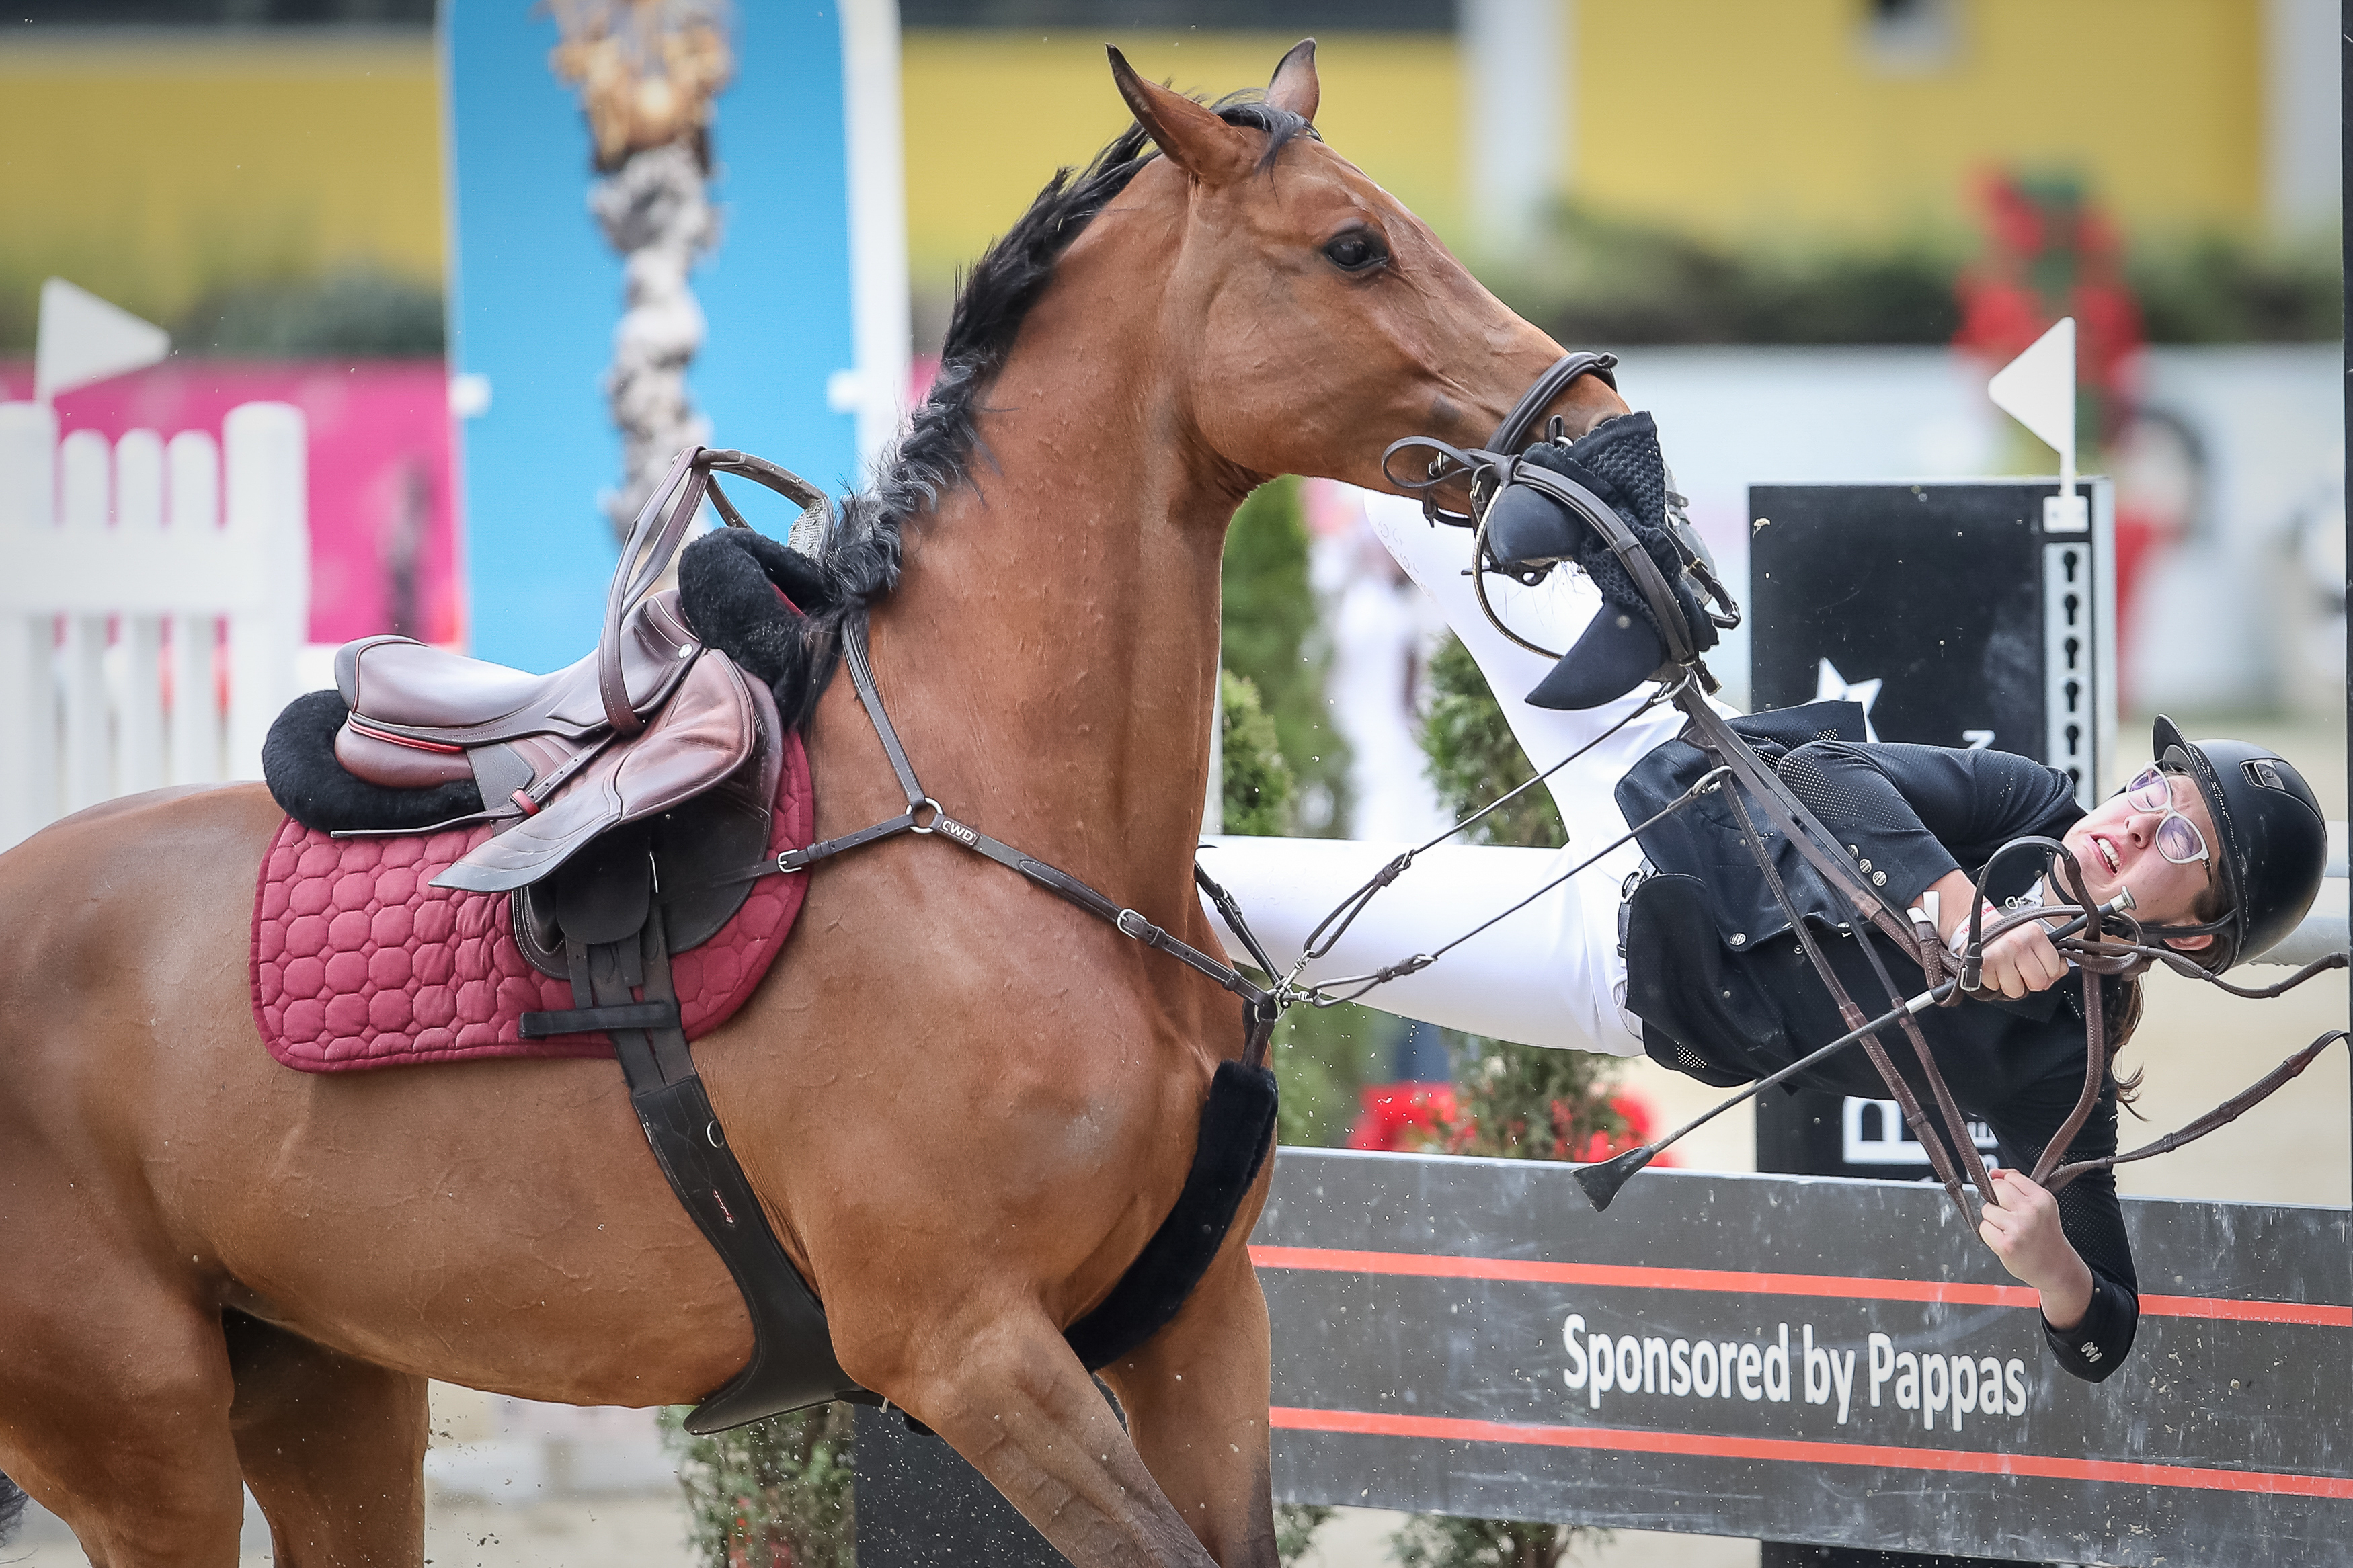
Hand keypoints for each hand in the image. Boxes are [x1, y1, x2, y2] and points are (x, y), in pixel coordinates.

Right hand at [1974, 916, 2069, 998]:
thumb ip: (2052, 958)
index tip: (2038, 965)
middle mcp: (2017, 943)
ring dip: (2011, 984)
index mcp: (2034, 934)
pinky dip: (1995, 982)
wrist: (1977, 927)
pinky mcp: (1984, 965)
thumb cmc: (2008, 935)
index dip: (2048, 972)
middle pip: (2038, 983)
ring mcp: (2000, 954)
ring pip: (2017, 990)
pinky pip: (1996, 988)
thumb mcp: (2034, 940)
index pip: (2054, 969)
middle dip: (2030, 982)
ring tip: (2006, 969)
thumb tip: (2062, 971)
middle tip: (2022, 971)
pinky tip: (1994, 969)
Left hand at [1979, 1168, 2092, 1329]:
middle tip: (2009, 1215)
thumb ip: (2019, 1184)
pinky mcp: (2006, 1244)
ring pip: (1987, 1209)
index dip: (2006, 1187)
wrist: (2056, 1267)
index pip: (2010, 1178)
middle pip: (1996, 1189)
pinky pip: (1983, 1228)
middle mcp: (2031, 1211)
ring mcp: (2018, 1227)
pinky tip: (2005, 1240)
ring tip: (2010, 1230)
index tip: (2012, 1199)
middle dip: (1997, 1200)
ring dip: (1993, 1220)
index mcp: (2042, 1198)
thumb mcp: (2041, 1205)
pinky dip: (1990, 1235)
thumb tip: (1994, 1173)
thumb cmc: (2046, 1235)